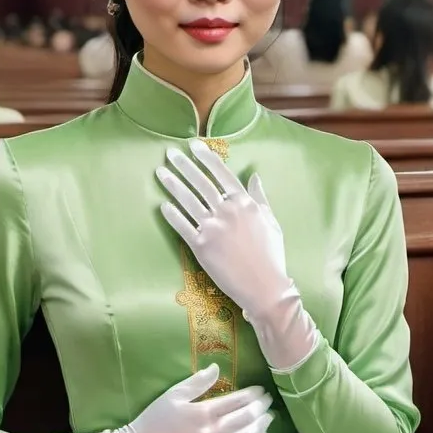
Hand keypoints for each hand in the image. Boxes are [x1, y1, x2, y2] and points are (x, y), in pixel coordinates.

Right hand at [68, 363, 273, 432]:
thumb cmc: (152, 422)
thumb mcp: (172, 396)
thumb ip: (197, 382)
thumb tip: (217, 368)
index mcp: (205, 414)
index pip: (240, 401)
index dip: (254, 395)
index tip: (260, 390)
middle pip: (248, 420)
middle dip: (261, 409)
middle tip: (268, 403)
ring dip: (261, 429)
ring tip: (268, 420)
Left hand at [156, 139, 290, 320]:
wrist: (265, 287)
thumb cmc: (272, 255)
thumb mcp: (271, 222)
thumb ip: (260, 198)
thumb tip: (255, 176)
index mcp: (245, 203)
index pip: (222, 173)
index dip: (207, 158)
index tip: (194, 145)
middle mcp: (227, 211)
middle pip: (201, 183)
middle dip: (184, 165)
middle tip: (170, 153)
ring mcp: (213, 228)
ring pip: (188, 200)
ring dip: (173, 184)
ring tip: (161, 172)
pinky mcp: (201, 247)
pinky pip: (182, 226)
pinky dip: (171, 214)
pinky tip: (162, 204)